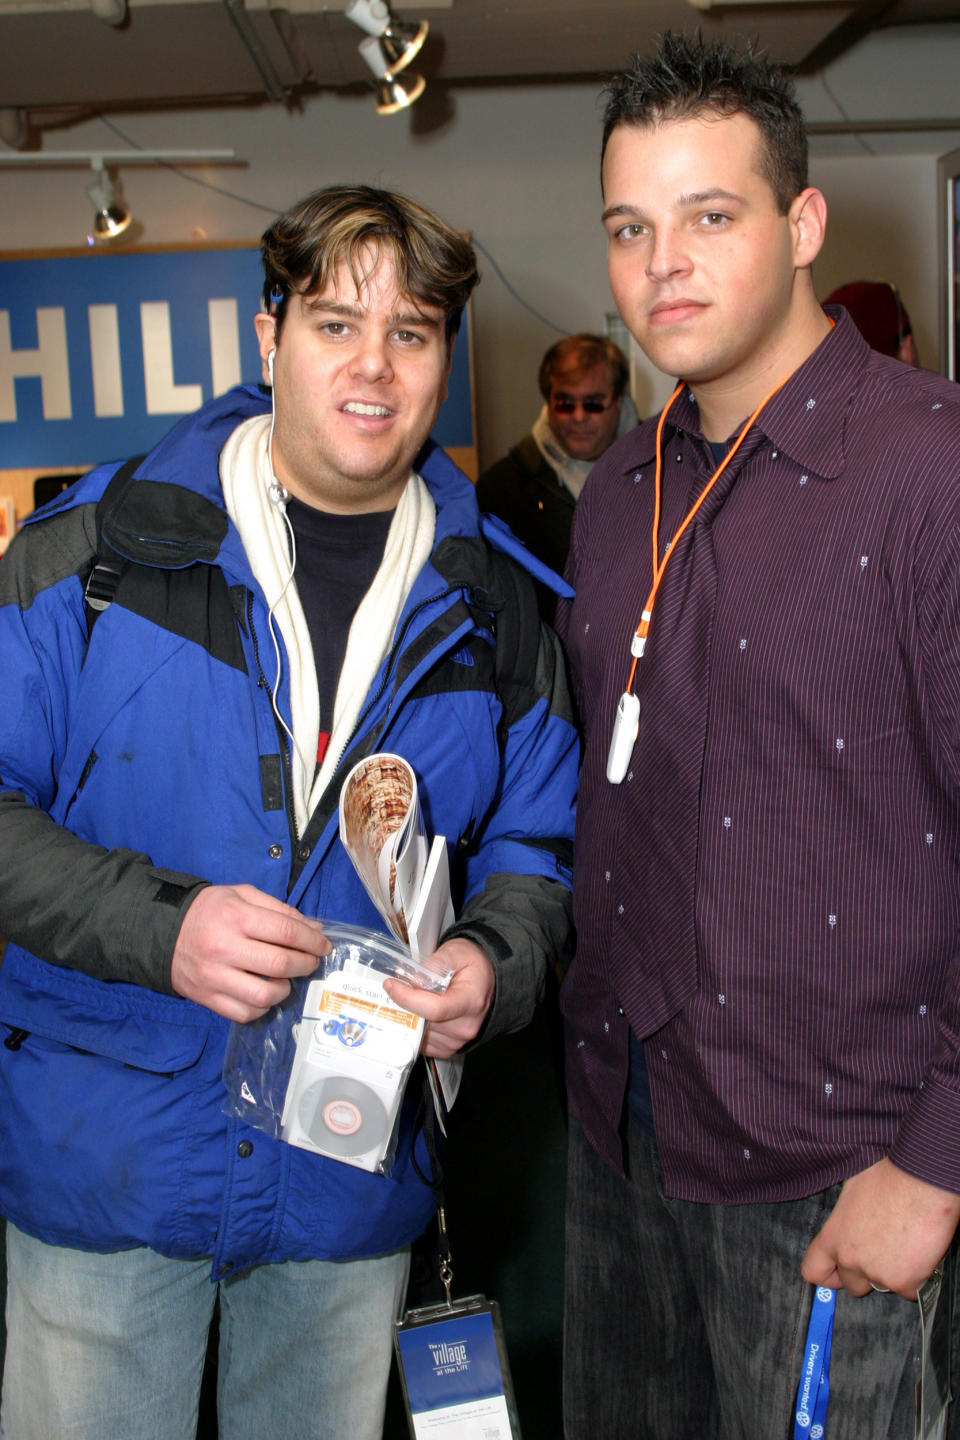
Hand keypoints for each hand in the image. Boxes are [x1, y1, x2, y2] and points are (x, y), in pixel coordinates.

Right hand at [171, 883, 328, 1021]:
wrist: (162, 932)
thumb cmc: (209, 911)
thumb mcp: (241, 895)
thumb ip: (279, 909)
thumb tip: (314, 928)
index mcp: (235, 916)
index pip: (286, 932)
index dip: (312, 940)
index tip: (323, 945)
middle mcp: (224, 947)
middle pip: (280, 964)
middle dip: (306, 964)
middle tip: (310, 961)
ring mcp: (215, 976)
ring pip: (265, 995)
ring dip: (285, 989)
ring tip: (286, 979)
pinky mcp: (207, 998)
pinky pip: (245, 1013)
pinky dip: (263, 1007)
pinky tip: (265, 993)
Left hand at [382, 937, 495, 1058]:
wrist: (486, 980)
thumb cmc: (473, 966)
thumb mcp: (456, 952)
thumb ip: (434, 963)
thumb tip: (413, 980)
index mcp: (471, 1001)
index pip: (435, 1008)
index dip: (407, 998)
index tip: (391, 985)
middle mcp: (466, 1025)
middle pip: (423, 1023)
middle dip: (404, 1005)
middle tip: (397, 988)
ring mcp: (458, 1040)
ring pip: (419, 1035)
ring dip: (409, 1017)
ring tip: (413, 998)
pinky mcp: (450, 1048)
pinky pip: (423, 1044)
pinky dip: (416, 1029)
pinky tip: (418, 1012)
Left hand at [801, 1157, 959, 1298]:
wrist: (921, 1181)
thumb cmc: (887, 1176)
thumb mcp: (852, 1191)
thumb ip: (846, 1218)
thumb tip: (851, 1221)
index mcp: (833, 1236)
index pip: (813, 1270)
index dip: (827, 1275)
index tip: (838, 1272)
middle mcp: (851, 1259)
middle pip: (852, 1284)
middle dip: (865, 1273)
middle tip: (882, 1252)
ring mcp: (878, 1274)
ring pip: (883, 1285)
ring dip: (892, 1273)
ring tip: (905, 1244)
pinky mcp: (905, 1283)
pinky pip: (909, 1290)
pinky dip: (916, 1277)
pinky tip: (920, 1252)